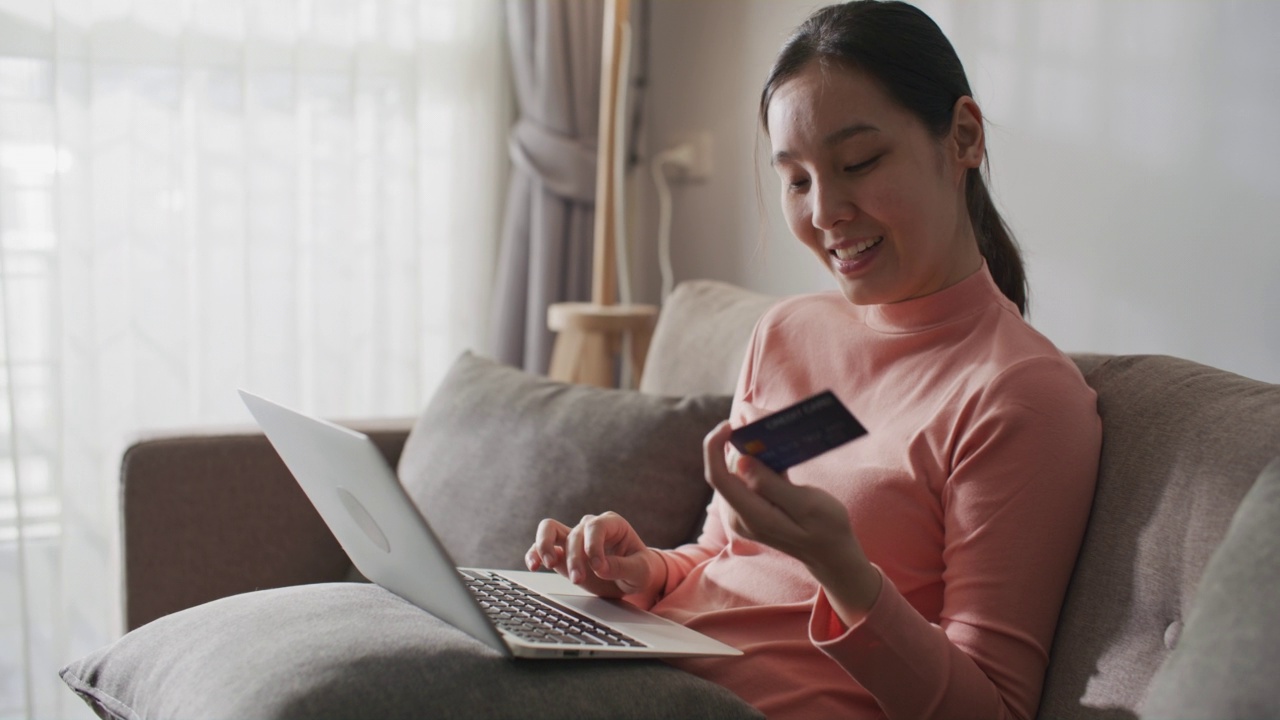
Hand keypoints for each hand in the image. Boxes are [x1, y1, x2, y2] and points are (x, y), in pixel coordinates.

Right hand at [525, 512, 665, 598]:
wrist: (631, 579)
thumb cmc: (639, 569)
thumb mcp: (640, 570)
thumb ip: (622, 567)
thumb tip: (600, 568)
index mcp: (612, 524)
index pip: (596, 526)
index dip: (593, 545)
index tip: (598, 567)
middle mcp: (590, 526)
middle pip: (574, 533)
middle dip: (575, 558)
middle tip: (578, 579)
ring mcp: (573, 538)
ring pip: (549, 528)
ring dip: (546, 546)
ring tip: (549, 563)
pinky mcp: (562, 553)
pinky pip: (541, 546)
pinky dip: (534, 553)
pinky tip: (533, 566)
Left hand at [703, 420, 881, 621]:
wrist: (830, 554)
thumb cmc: (825, 528)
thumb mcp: (806, 504)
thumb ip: (771, 485)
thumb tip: (741, 461)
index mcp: (751, 515)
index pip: (718, 477)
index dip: (715, 447)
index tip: (729, 425)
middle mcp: (739, 517)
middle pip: (725, 472)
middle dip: (738, 446)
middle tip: (763, 429)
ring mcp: (742, 515)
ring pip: (734, 474)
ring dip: (749, 455)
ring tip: (771, 442)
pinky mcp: (749, 511)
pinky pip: (744, 481)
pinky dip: (755, 465)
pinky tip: (773, 459)